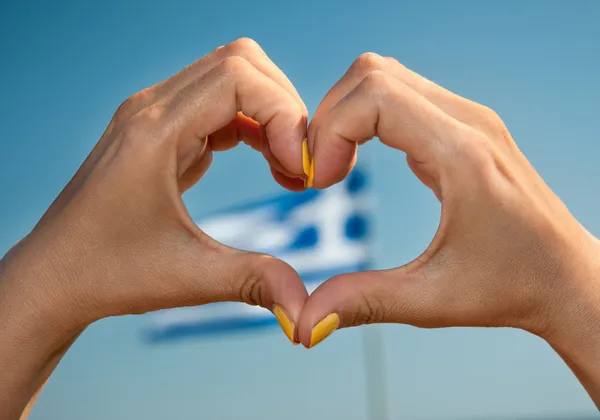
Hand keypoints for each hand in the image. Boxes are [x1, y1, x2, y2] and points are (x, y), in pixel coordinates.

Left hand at [0, 38, 308, 417]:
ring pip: (232, 79)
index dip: (284, 114)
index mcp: (154, 132)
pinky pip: (219, 105)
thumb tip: (308, 312)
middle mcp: (152, 110)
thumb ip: (254, 281)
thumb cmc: (108, 273)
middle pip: (240, 64)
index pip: (238, 77)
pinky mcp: (161, 132)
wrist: (56, 276)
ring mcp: (154, 116)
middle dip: (284, 108)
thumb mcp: (188, 277)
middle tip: (299, 164)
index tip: (299, 169)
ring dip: (271, 116)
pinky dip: (254, 126)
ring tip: (287, 170)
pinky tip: (267, 164)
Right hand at [297, 53, 599, 358]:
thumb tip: (304, 320)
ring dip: (345, 114)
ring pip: (385, 77)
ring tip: (334, 166)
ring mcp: (468, 119)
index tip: (319, 182)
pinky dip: (364, 118)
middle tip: (319, 173)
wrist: (566, 278)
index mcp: (462, 156)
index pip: (375, 96)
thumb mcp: (433, 302)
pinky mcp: (463, 127)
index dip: (330, 131)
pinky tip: (357, 159)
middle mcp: (468, 122)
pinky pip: (400, 95)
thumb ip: (364, 302)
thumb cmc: (512, 287)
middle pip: (373, 74)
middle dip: (328, 118)